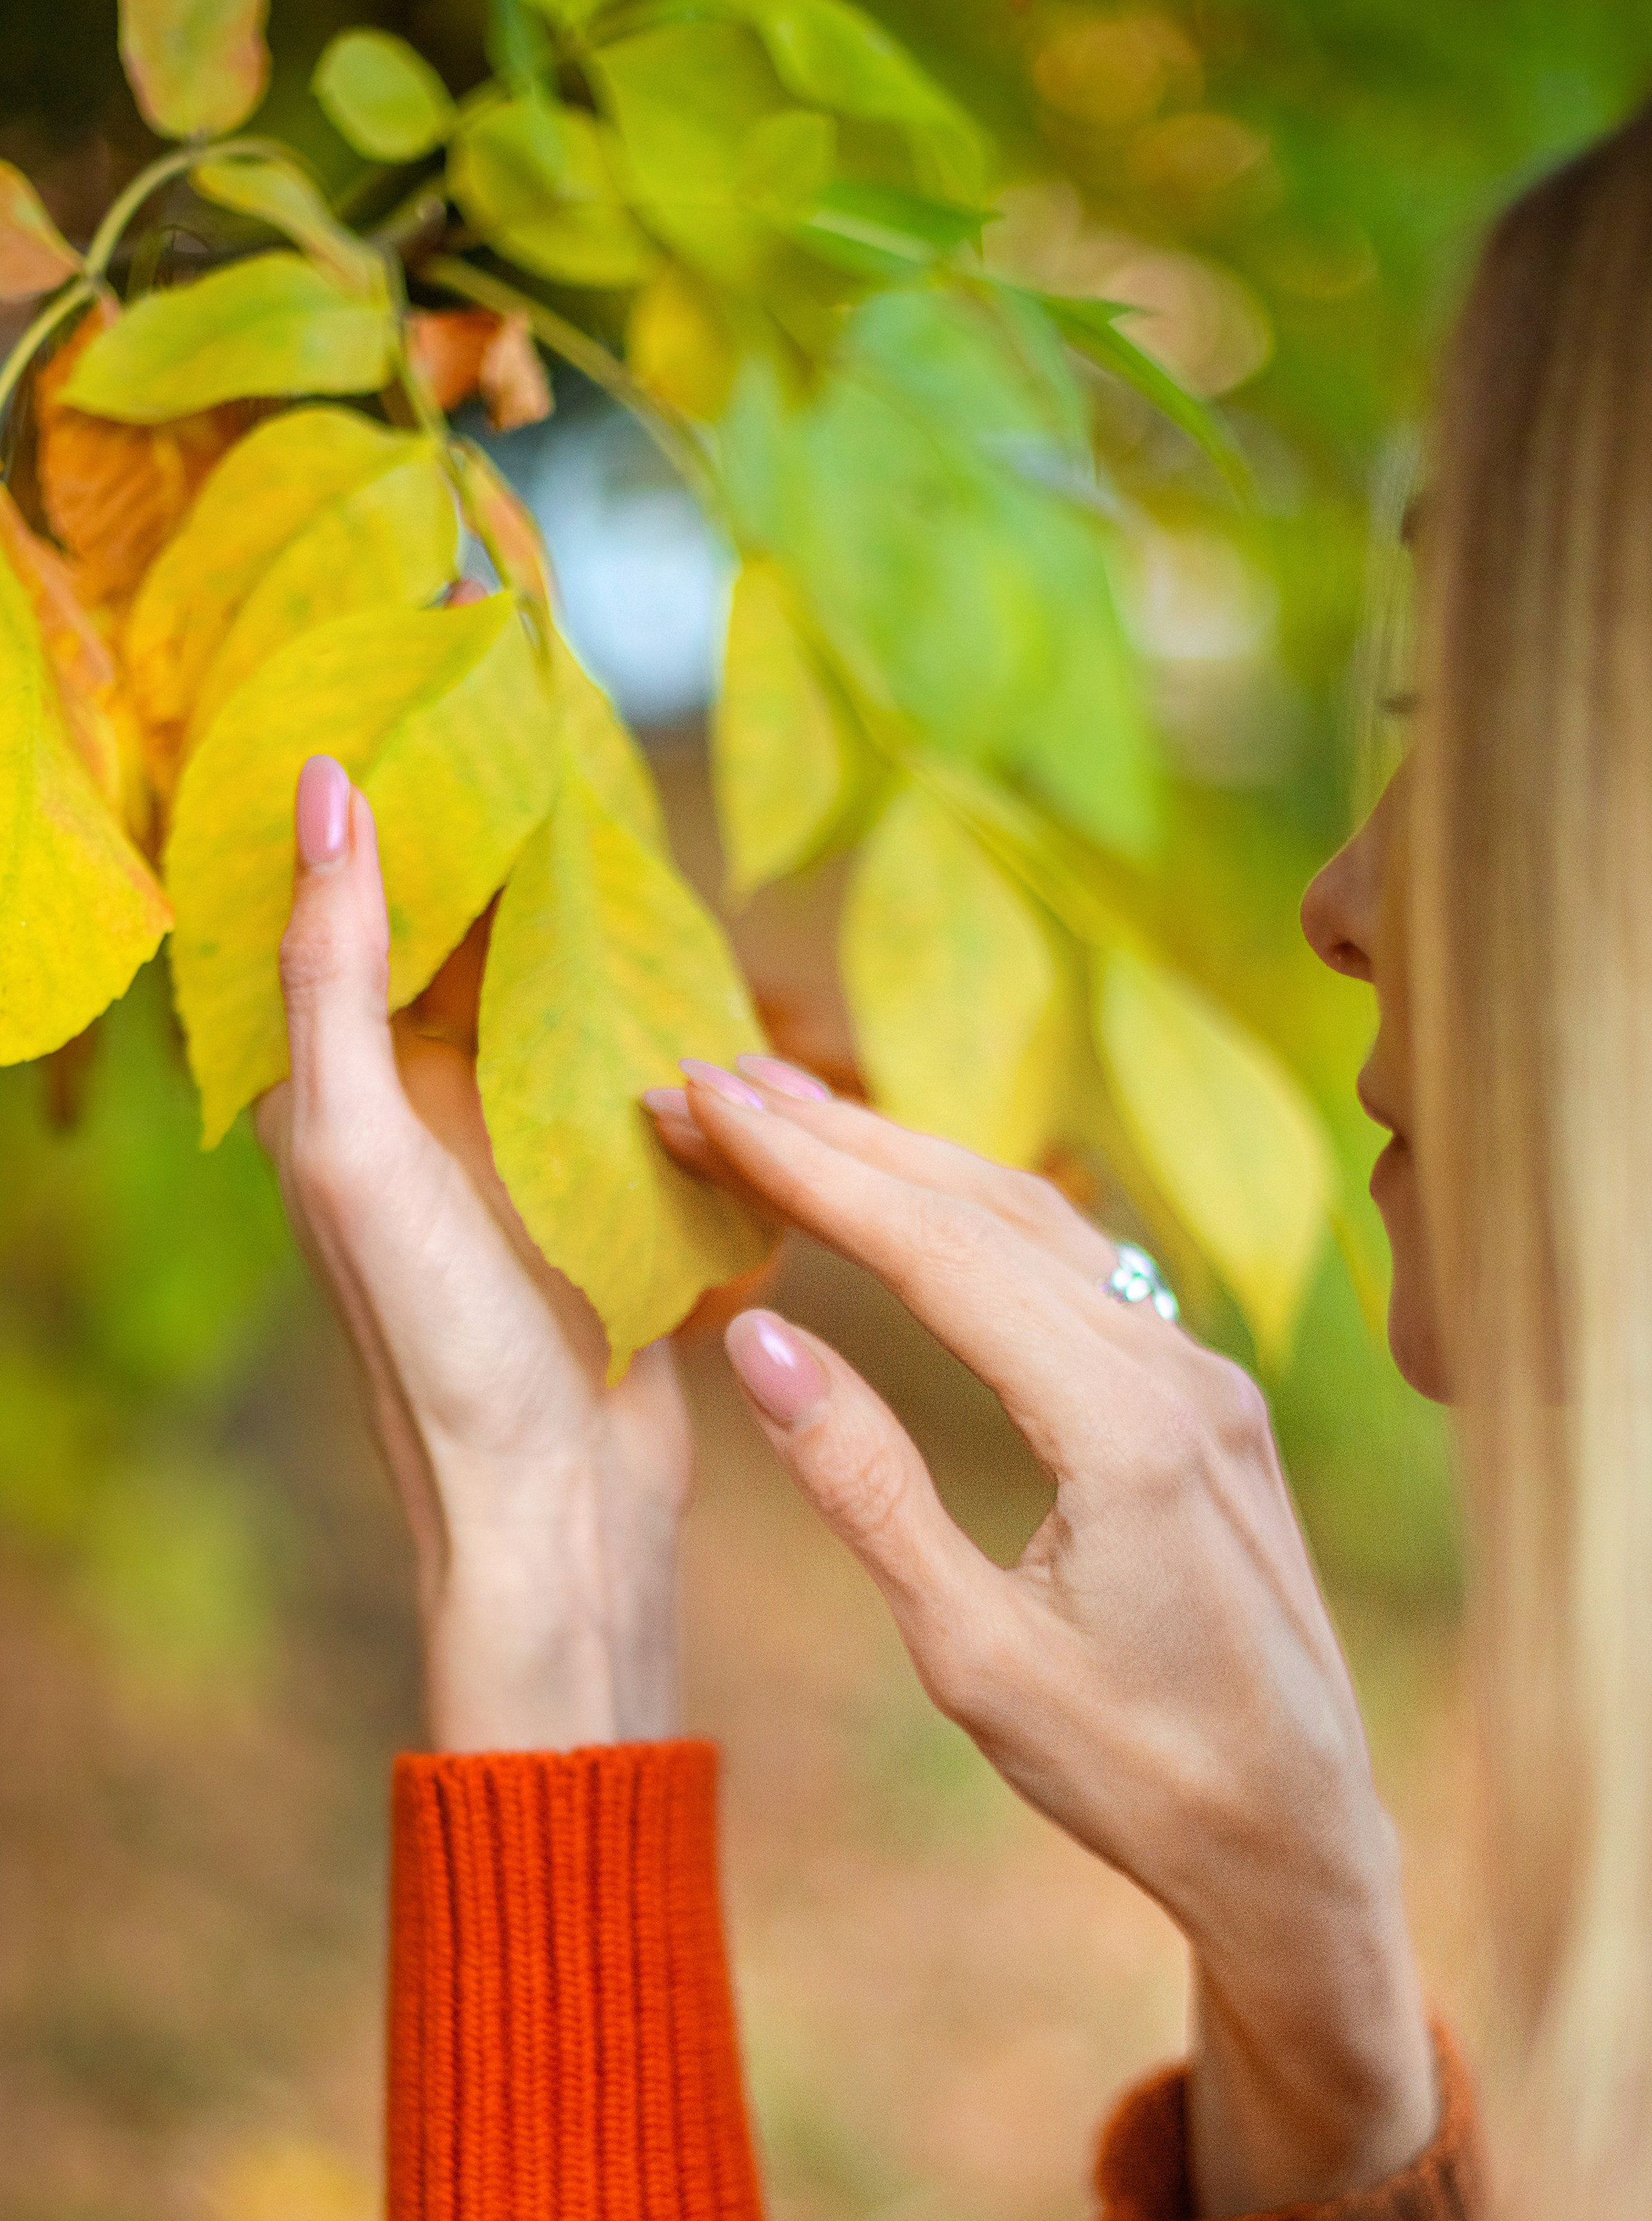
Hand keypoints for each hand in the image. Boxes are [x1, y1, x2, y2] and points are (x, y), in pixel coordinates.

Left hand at [256, 753, 691, 1752]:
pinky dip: (672, 1013)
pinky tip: (716, 954)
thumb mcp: (360, 1144)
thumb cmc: (437, 1346)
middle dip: (514, 829)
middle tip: (567, 701)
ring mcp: (536, 1149)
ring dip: (602, 913)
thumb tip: (324, 787)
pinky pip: (647, 1074)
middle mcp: (435, 1105)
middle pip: (473, 933)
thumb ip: (339, 975)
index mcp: (351, 1087)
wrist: (560, 1516)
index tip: (448, 661)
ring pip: (568, 992)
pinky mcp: (626, 1194)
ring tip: (644, 798)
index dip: (397, 788)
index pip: (366, 901)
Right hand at [646, 1060, 1435, 2218]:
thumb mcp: (975, 1655)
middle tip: (709, 1082)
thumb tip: (761, 1337)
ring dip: (910, 1163)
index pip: (937, 1249)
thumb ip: (868, 1486)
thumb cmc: (1136, 1773)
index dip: (808, 1167)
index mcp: (1125, 1429)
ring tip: (788, 1115)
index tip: (700, 1097)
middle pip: (988, 1206)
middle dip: (841, 1136)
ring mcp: (1208, 1379)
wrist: (1300, 1840)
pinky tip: (920, 1203)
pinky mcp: (1212, 1406)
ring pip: (1043, 1226)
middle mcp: (1181, 1372)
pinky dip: (981, 1222)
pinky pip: (1086, 1274)